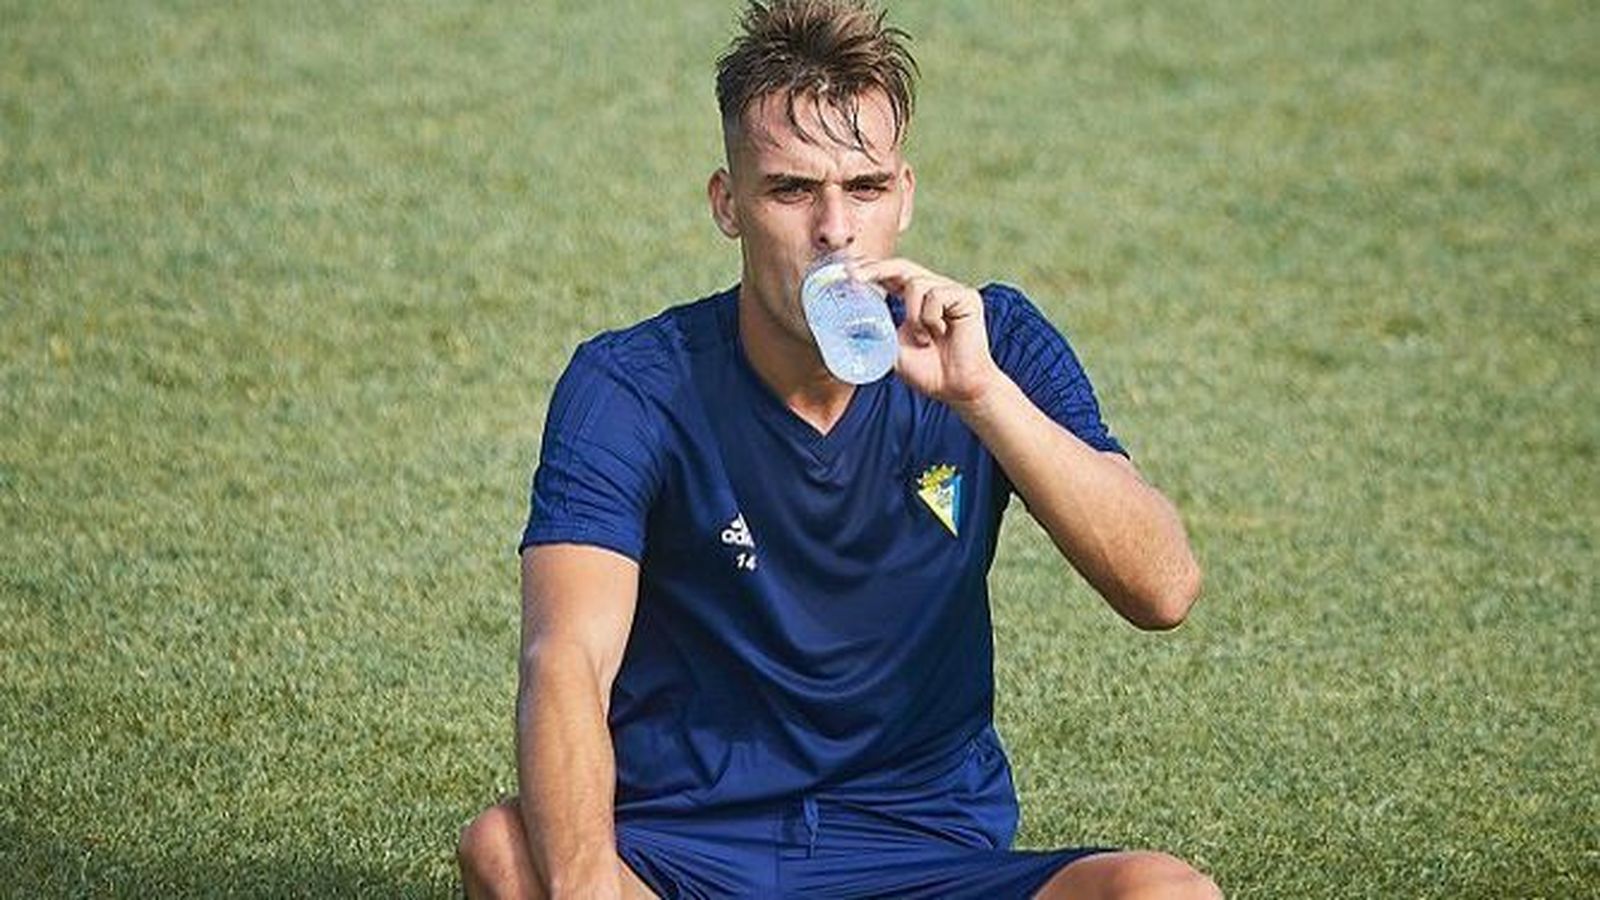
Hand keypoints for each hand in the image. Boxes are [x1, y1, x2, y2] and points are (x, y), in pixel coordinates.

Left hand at [850, 257, 999, 406]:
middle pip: (901, 266)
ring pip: (916, 283)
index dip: (870, 269)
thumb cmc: (928, 370)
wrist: (956, 388)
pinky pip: (936, 295)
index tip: (846, 271)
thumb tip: (848, 322)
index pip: (890, 275)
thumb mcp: (891, 349)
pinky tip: (940, 333)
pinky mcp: (966, 297)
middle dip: (875, 268)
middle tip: (853, 275)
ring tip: (923, 339)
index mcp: (915, 299)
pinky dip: (930, 318)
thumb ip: (876, 331)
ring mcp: (951, 291)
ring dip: (912, 315)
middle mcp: (933, 289)